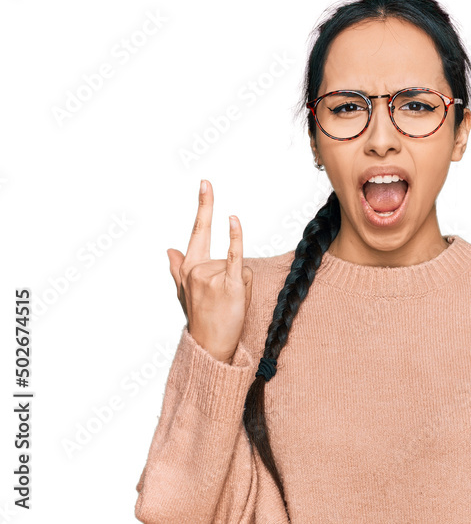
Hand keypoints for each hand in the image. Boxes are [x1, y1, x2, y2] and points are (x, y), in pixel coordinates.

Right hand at [166, 179, 253, 363]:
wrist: (210, 346)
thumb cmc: (201, 319)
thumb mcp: (184, 293)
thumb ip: (177, 270)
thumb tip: (169, 250)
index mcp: (189, 268)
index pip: (198, 230)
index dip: (204, 205)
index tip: (206, 183)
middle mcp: (197, 269)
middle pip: (228, 256)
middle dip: (233, 275)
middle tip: (219, 282)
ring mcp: (211, 276)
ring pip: (239, 265)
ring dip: (242, 284)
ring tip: (229, 304)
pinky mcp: (229, 284)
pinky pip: (235, 256)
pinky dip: (235, 239)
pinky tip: (233, 220)